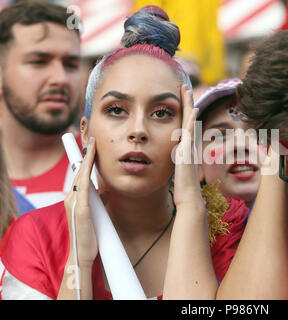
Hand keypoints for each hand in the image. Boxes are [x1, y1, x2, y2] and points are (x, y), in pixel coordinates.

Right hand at [64, 137, 97, 265]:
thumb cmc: (89, 236)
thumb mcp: (95, 214)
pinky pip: (83, 185)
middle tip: (92, 138)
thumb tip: (105, 191)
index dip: (85, 160)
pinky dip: (86, 171)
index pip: (80, 175)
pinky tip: (90, 162)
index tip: (91, 146)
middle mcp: (71, 198)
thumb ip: (98, 201)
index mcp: (75, 199)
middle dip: (85, 154)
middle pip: (79, 171)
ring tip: (92, 143)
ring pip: (80, 174)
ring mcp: (74, 203)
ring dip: (86, 158)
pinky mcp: (80, 209)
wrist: (82, 254)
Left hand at [173, 85, 202, 208]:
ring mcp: (190, 145)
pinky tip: (194, 108)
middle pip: (188, 116)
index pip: (183, 122)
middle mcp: (189, 142)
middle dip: (186, 101)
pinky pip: (190, 131)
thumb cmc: (182, 186)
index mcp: (185, 145)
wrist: (188, 196)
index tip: (179, 96)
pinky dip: (192, 119)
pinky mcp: (188, 150)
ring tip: (186, 89)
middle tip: (183, 85)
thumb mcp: (175, 167)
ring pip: (190, 120)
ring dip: (189, 104)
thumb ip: (175, 158)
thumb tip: (170, 155)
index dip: (182, 109)